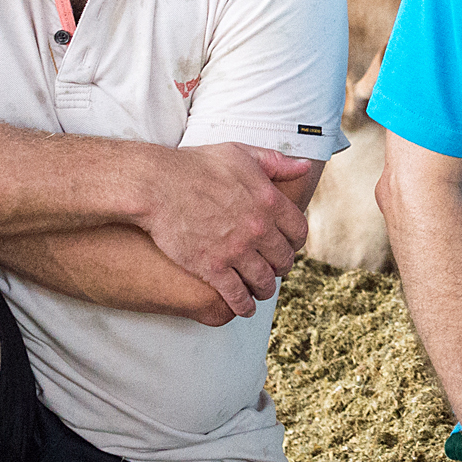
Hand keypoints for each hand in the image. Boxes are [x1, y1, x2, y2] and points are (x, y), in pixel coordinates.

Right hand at [139, 143, 313, 318]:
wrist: (157, 185)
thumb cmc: (196, 166)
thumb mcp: (241, 154)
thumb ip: (276, 162)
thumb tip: (304, 167)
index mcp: (269, 201)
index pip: (299, 231)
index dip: (295, 241)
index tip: (288, 245)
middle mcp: (258, 228)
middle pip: (284, 259)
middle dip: (281, 266)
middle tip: (274, 269)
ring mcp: (236, 250)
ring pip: (264, 281)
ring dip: (265, 288)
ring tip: (260, 289)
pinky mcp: (213, 268)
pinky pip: (237, 296)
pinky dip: (244, 305)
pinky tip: (244, 307)